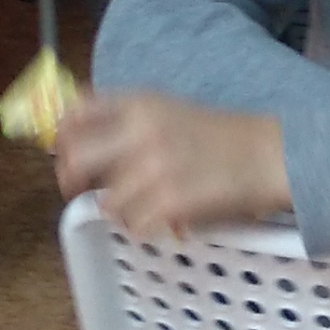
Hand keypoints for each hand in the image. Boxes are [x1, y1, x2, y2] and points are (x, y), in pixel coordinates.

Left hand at [54, 90, 291, 238]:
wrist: (267, 155)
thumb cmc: (220, 135)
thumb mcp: (168, 110)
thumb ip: (126, 121)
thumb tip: (79, 142)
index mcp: (139, 103)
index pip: (77, 112)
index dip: (61, 135)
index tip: (62, 151)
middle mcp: (140, 131)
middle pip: (76, 158)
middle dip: (69, 180)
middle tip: (78, 191)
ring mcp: (154, 167)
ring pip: (106, 201)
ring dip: (117, 209)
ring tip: (139, 206)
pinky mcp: (170, 201)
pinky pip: (133, 224)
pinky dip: (141, 227)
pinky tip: (158, 219)